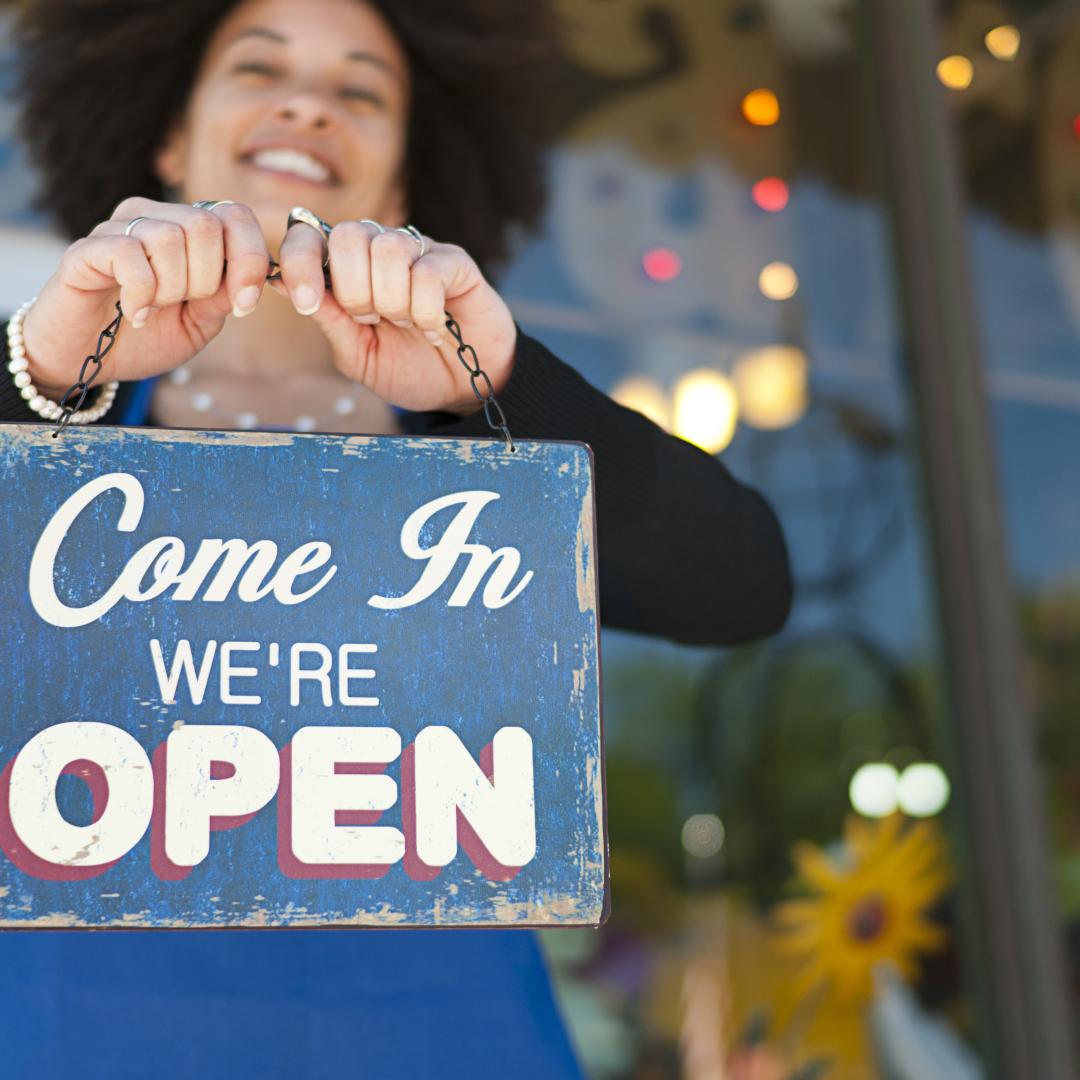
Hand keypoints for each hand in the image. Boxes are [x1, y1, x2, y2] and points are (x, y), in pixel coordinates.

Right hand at [21, 197, 269, 395]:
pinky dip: (141, 293)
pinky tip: (134, 313)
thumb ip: (223, 297)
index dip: (249, 258)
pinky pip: (129, 254)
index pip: (235, 215)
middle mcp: (154, 218)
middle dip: (207, 279)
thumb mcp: (199, 323)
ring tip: (154, 309)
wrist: (87, 358)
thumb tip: (248, 279)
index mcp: (188, 232)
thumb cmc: (145, 337)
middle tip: (182, 305)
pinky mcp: (87, 248)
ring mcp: (119, 228)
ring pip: (170, 237)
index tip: (243, 304)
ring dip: (172, 288)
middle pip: (206, 225)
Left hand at [269, 220, 516, 414]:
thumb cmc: (410, 370)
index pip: (310, 235)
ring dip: (392, 300)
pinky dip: (425, 309)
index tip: (306, 303)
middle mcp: (380, 252)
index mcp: (349, 270)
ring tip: (406, 323)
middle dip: (354, 290)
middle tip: (371, 320)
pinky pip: (427, 270)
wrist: (464, 390)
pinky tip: (434, 328)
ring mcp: (419, 253)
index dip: (300, 261)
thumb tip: (279, 283)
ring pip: (388, 248)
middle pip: (349, 235)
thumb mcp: (358, 355)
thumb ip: (328, 320)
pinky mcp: (455, 263)